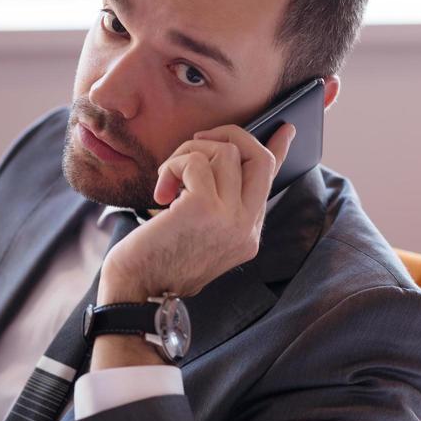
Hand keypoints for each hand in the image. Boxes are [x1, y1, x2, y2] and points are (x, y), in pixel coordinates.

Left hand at [98, 121, 295, 302]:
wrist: (135, 292)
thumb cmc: (156, 260)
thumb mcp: (196, 234)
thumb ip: (216, 204)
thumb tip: (219, 162)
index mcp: (247, 235)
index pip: (271, 183)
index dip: (280, 151)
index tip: (285, 128)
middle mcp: (246, 228)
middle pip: (259, 158)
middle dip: (228, 135)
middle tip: (196, 142)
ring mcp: (230, 219)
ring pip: (225, 152)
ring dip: (188, 153)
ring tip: (168, 179)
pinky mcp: (204, 208)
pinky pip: (196, 162)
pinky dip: (173, 166)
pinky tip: (160, 192)